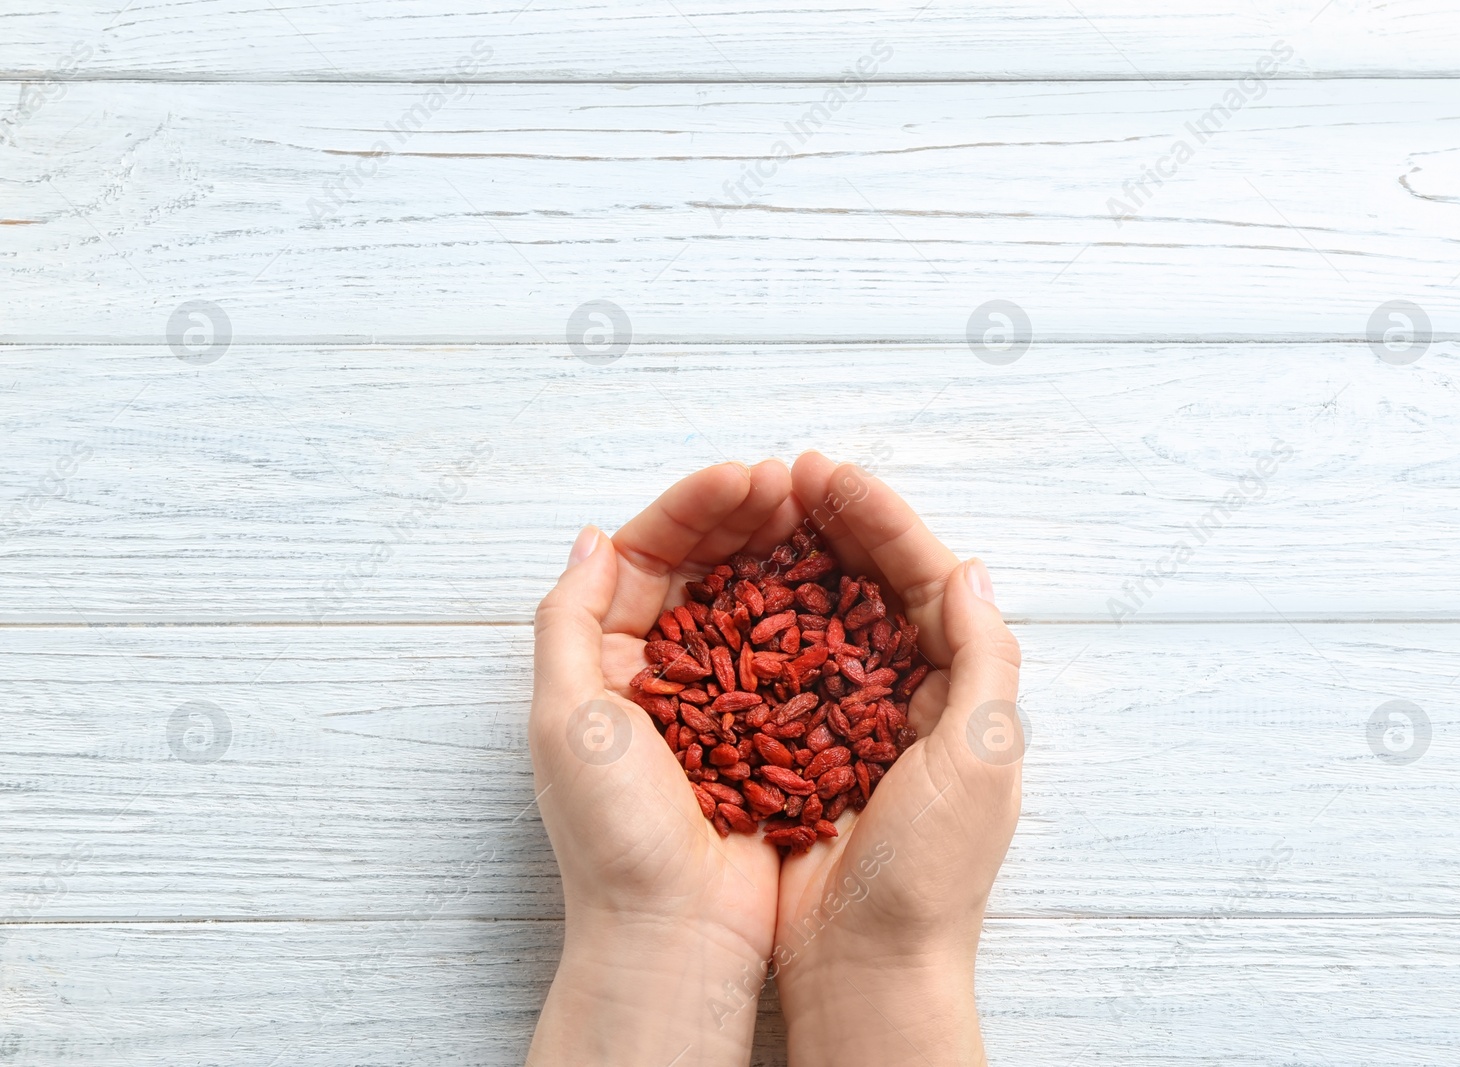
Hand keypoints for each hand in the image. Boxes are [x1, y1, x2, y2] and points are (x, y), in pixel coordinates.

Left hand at [525, 460, 799, 1066]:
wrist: (674, 929)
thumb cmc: (612, 832)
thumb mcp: (564, 714)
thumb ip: (568, 618)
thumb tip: (593, 536)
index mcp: (606, 659)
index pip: (648, 556)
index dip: (694, 508)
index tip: (744, 477)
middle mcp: (662, 671)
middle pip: (706, 568)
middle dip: (745, 517)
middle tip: (791, 484)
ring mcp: (720, 698)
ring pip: (754, 601)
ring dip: (783, 554)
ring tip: (818, 514)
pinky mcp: (769, 729)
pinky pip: (793, 655)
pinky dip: (815, 614)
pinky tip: (842, 583)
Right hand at [773, 451, 1023, 1066]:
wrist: (866, 966)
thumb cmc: (932, 873)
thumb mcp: (981, 757)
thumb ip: (985, 658)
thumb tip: (969, 567)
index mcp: (960, 689)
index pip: (925, 578)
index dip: (881, 520)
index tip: (830, 476)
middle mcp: (907, 693)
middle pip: (871, 583)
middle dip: (835, 524)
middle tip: (789, 475)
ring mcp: (848, 717)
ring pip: (821, 613)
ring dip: (793, 558)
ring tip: (758, 511)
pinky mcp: (797, 745)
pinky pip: (778, 664)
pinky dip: (758, 619)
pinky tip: (729, 587)